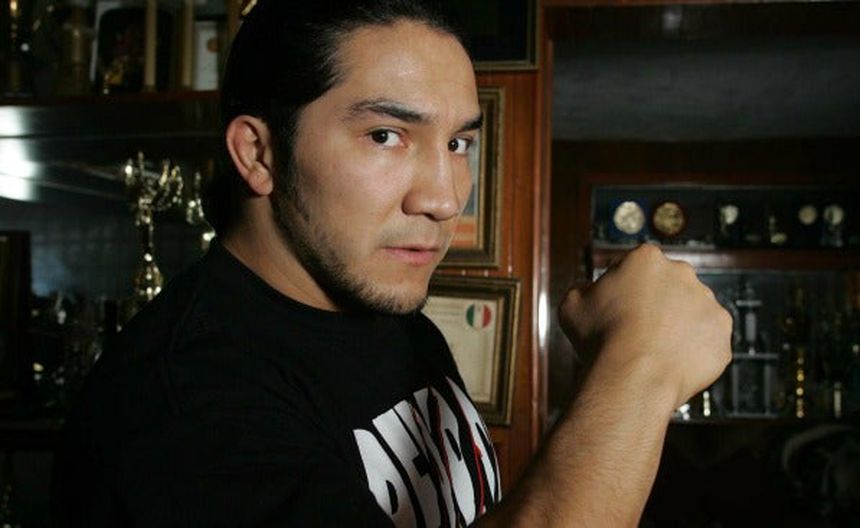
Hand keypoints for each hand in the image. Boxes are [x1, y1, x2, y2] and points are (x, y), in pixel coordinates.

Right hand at [559, 244, 731, 410]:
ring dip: (677, 325)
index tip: (615, 304)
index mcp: (646, 259)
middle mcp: (682, 274)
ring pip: (691, 311)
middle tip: (635, 328)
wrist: (633, 376)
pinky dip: (692, 350)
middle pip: (667, 285)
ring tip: (653, 349)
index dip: (622, 286)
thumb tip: (587, 289)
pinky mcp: (721, 334)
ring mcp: (707, 303)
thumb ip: (582, 288)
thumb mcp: (571, 305)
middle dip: (655, 302)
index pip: (634, 265)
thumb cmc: (601, 339)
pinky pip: (707, 340)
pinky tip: (670, 360)